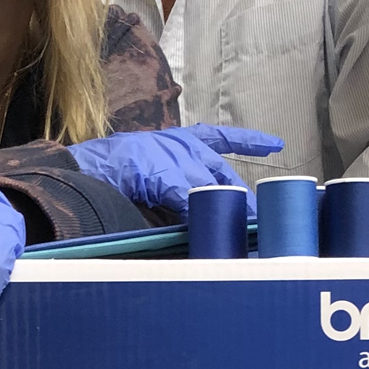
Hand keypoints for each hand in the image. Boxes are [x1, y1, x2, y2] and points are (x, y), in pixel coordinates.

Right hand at [69, 123, 283, 215]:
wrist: (92, 165)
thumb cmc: (117, 167)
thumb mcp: (154, 171)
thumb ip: (176, 187)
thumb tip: (194, 210)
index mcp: (182, 139)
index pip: (224, 137)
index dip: (250, 140)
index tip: (276, 143)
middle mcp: (184, 146)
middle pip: (224, 173)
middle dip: (243, 196)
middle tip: (262, 216)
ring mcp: (178, 160)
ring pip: (213, 188)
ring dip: (229, 210)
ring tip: (246, 230)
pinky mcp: (169, 178)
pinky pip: (193, 202)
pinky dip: (202, 217)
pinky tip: (212, 231)